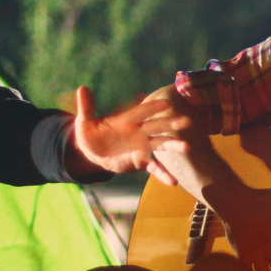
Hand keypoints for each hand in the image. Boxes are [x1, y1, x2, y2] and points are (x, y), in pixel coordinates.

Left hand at [71, 86, 191, 180]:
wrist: (93, 154)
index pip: (141, 112)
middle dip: (171, 124)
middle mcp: (138, 132)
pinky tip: (173, 182)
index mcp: (126, 120)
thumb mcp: (85, 123)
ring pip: (160, 144)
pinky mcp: (141, 161)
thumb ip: (86, 108)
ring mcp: (142, 147)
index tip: (166, 104)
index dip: (152, 108)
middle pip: (156, 126)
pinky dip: (163, 174)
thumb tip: (82, 89)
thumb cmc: (91, 135)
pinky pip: (154, 167)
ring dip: (173, 146)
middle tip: (187, 121)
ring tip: (187, 147)